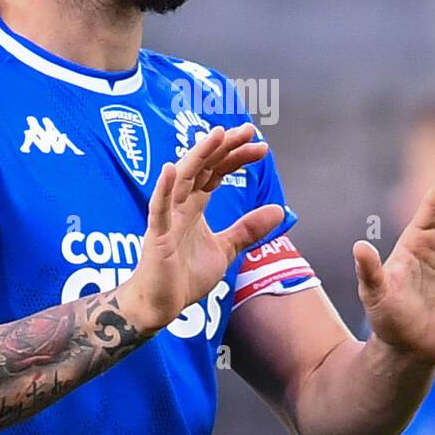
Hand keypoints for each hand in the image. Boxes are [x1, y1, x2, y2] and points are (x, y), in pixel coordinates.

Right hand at [121, 123, 284, 331]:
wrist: (160, 305)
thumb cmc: (184, 276)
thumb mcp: (224, 250)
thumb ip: (247, 230)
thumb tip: (278, 210)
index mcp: (194, 205)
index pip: (217, 171)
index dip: (237, 157)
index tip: (261, 147)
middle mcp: (180, 205)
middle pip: (203, 167)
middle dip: (225, 147)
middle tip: (249, 130)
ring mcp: (167, 218)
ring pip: (183, 178)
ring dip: (199, 155)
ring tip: (217, 134)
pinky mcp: (157, 236)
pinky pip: (159, 209)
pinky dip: (164, 189)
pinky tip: (171, 169)